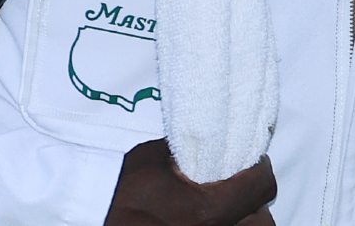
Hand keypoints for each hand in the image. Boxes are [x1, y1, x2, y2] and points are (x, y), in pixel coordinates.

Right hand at [102, 139, 276, 225]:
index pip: (261, 187)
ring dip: (242, 220)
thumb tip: (216, 136)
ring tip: (227, 206)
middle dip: (255, 202)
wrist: (92, 208)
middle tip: (239, 184)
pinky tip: (208, 218)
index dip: (260, 168)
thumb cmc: (121, 183)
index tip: (250, 159)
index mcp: (209, 209)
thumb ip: (195, 149)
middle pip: (262, 221)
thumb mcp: (160, 156)